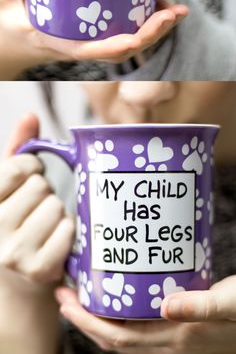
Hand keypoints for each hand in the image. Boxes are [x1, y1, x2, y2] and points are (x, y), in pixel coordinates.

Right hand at [0, 0, 187, 78]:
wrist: (13, 39)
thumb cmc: (9, 19)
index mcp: (66, 43)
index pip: (103, 51)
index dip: (130, 43)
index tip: (150, 28)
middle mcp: (85, 44)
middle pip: (127, 47)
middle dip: (154, 33)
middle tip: (176, 9)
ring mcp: (92, 38)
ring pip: (131, 39)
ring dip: (157, 26)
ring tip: (177, 6)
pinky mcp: (95, 28)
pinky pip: (125, 30)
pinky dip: (145, 19)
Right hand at [0, 114, 74, 282]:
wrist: (19, 281)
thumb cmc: (18, 221)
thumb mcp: (10, 185)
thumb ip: (18, 148)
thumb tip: (30, 116)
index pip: (15, 168)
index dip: (32, 167)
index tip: (34, 174)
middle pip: (39, 187)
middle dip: (45, 191)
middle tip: (39, 206)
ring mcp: (13, 252)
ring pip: (55, 207)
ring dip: (58, 211)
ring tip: (47, 224)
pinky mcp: (37, 269)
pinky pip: (68, 230)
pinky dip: (69, 231)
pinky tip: (56, 240)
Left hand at [55, 276, 235, 353]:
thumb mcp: (229, 304)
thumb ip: (201, 305)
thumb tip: (166, 305)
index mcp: (176, 337)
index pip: (120, 338)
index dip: (88, 323)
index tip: (67, 302)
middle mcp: (170, 341)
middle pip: (115, 339)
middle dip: (84, 320)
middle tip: (65, 293)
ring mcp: (173, 336)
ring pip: (125, 333)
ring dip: (99, 317)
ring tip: (85, 292)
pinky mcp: (178, 325)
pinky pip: (139, 325)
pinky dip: (121, 313)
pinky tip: (120, 293)